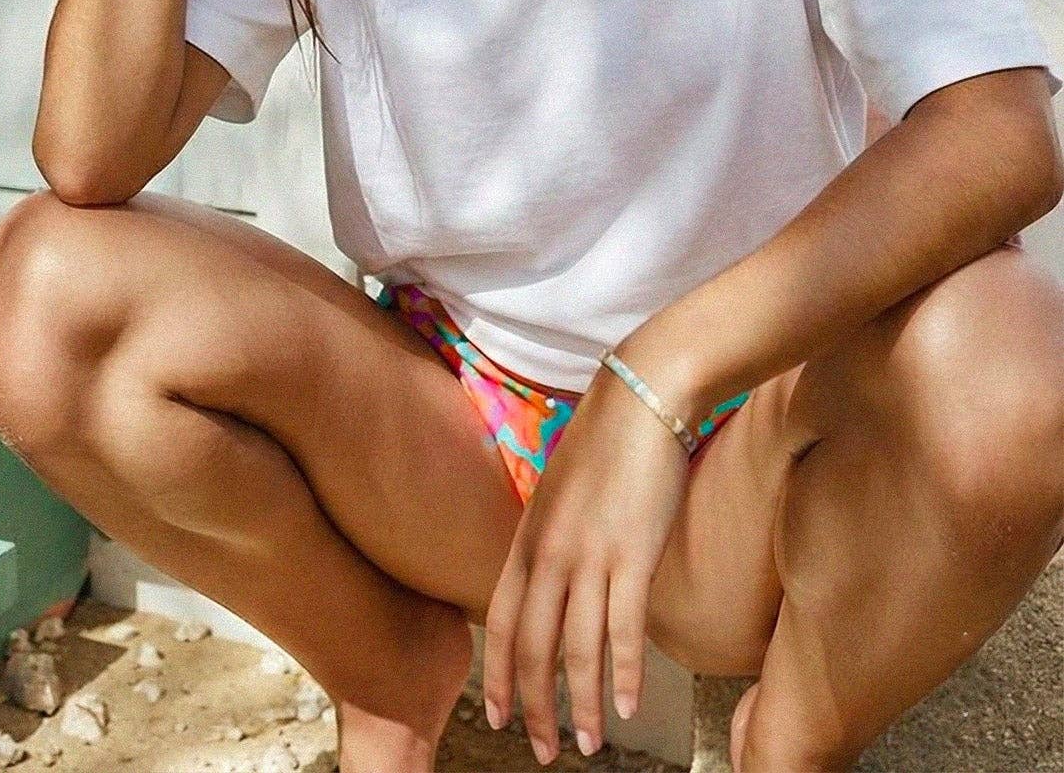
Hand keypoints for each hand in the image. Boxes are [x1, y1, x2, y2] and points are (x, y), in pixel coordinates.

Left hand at [480, 362, 691, 763]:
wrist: (642, 400)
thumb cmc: (605, 444)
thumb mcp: (559, 493)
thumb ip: (552, 538)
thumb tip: (554, 578)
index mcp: (528, 536)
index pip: (502, 619)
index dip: (498, 671)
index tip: (497, 712)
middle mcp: (550, 551)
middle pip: (532, 643)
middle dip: (532, 703)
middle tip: (541, 749)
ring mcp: (590, 554)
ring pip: (576, 648)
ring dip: (580, 703)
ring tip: (583, 743)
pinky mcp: (633, 554)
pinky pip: (623, 628)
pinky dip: (622, 673)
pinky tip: (625, 707)